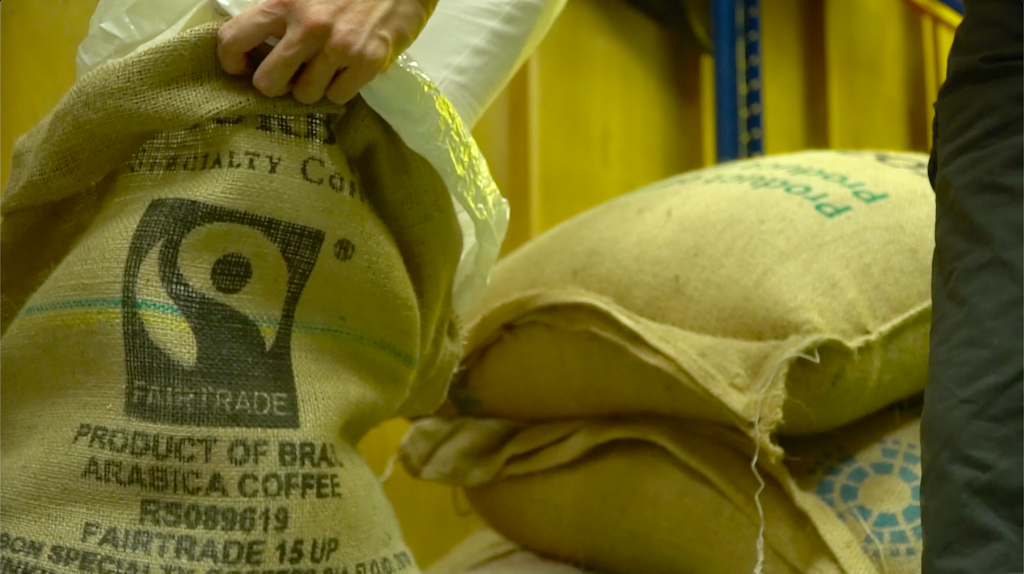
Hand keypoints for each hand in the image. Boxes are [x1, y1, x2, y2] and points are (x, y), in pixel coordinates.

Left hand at [218, 0, 436, 103]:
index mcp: (284, 1)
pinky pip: (338, 96)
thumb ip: (280, 11)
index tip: (242, 67)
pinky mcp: (367, 61)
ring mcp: (338, 46)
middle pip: (267, 83)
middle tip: (290, 76)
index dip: (231, 61)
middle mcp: (307, 25)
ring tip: (327, 68)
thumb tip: (255, 42)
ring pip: (305, 94)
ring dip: (314, 86)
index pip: (233, 38)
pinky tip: (349, 70)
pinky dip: (342, 88)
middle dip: (278, 84)